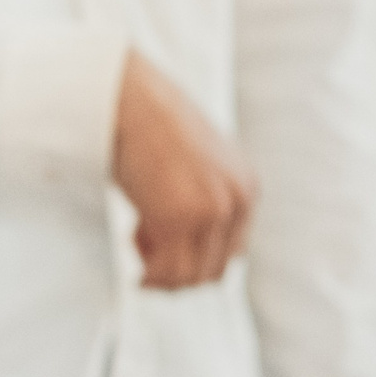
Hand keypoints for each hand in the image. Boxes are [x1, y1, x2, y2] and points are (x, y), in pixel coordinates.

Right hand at [112, 51, 255, 289]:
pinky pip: (167, 272)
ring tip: (135, 235)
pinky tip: (129, 241)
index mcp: (246, 187)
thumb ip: (199, 190)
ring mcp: (211, 212)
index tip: (159, 242)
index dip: (193, 256)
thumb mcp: (192, 160)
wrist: (129, 98)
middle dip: (176, 268)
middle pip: (214, 270)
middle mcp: (237, 201)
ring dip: (160, 270)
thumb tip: (175, 224)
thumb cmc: (149, 122)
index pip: (231, 251)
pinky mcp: (179, 219)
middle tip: (141, 238)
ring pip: (191, 277)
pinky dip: (147, 272)